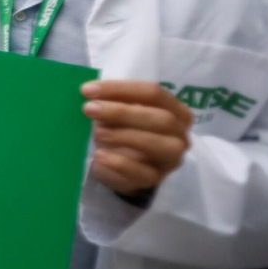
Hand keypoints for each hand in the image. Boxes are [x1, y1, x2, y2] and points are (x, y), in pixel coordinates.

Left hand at [82, 80, 192, 196]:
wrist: (116, 167)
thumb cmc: (119, 131)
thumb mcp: (115, 114)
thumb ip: (111, 101)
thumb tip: (89, 91)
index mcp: (175, 110)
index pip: (153, 93)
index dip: (121, 89)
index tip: (88, 90)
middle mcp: (179, 134)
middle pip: (160, 118)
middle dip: (121, 112)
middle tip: (89, 109)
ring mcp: (170, 159)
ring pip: (157, 144)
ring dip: (124, 135)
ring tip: (97, 132)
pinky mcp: (155, 179)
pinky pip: (141, 172)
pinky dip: (119, 162)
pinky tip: (100, 155)